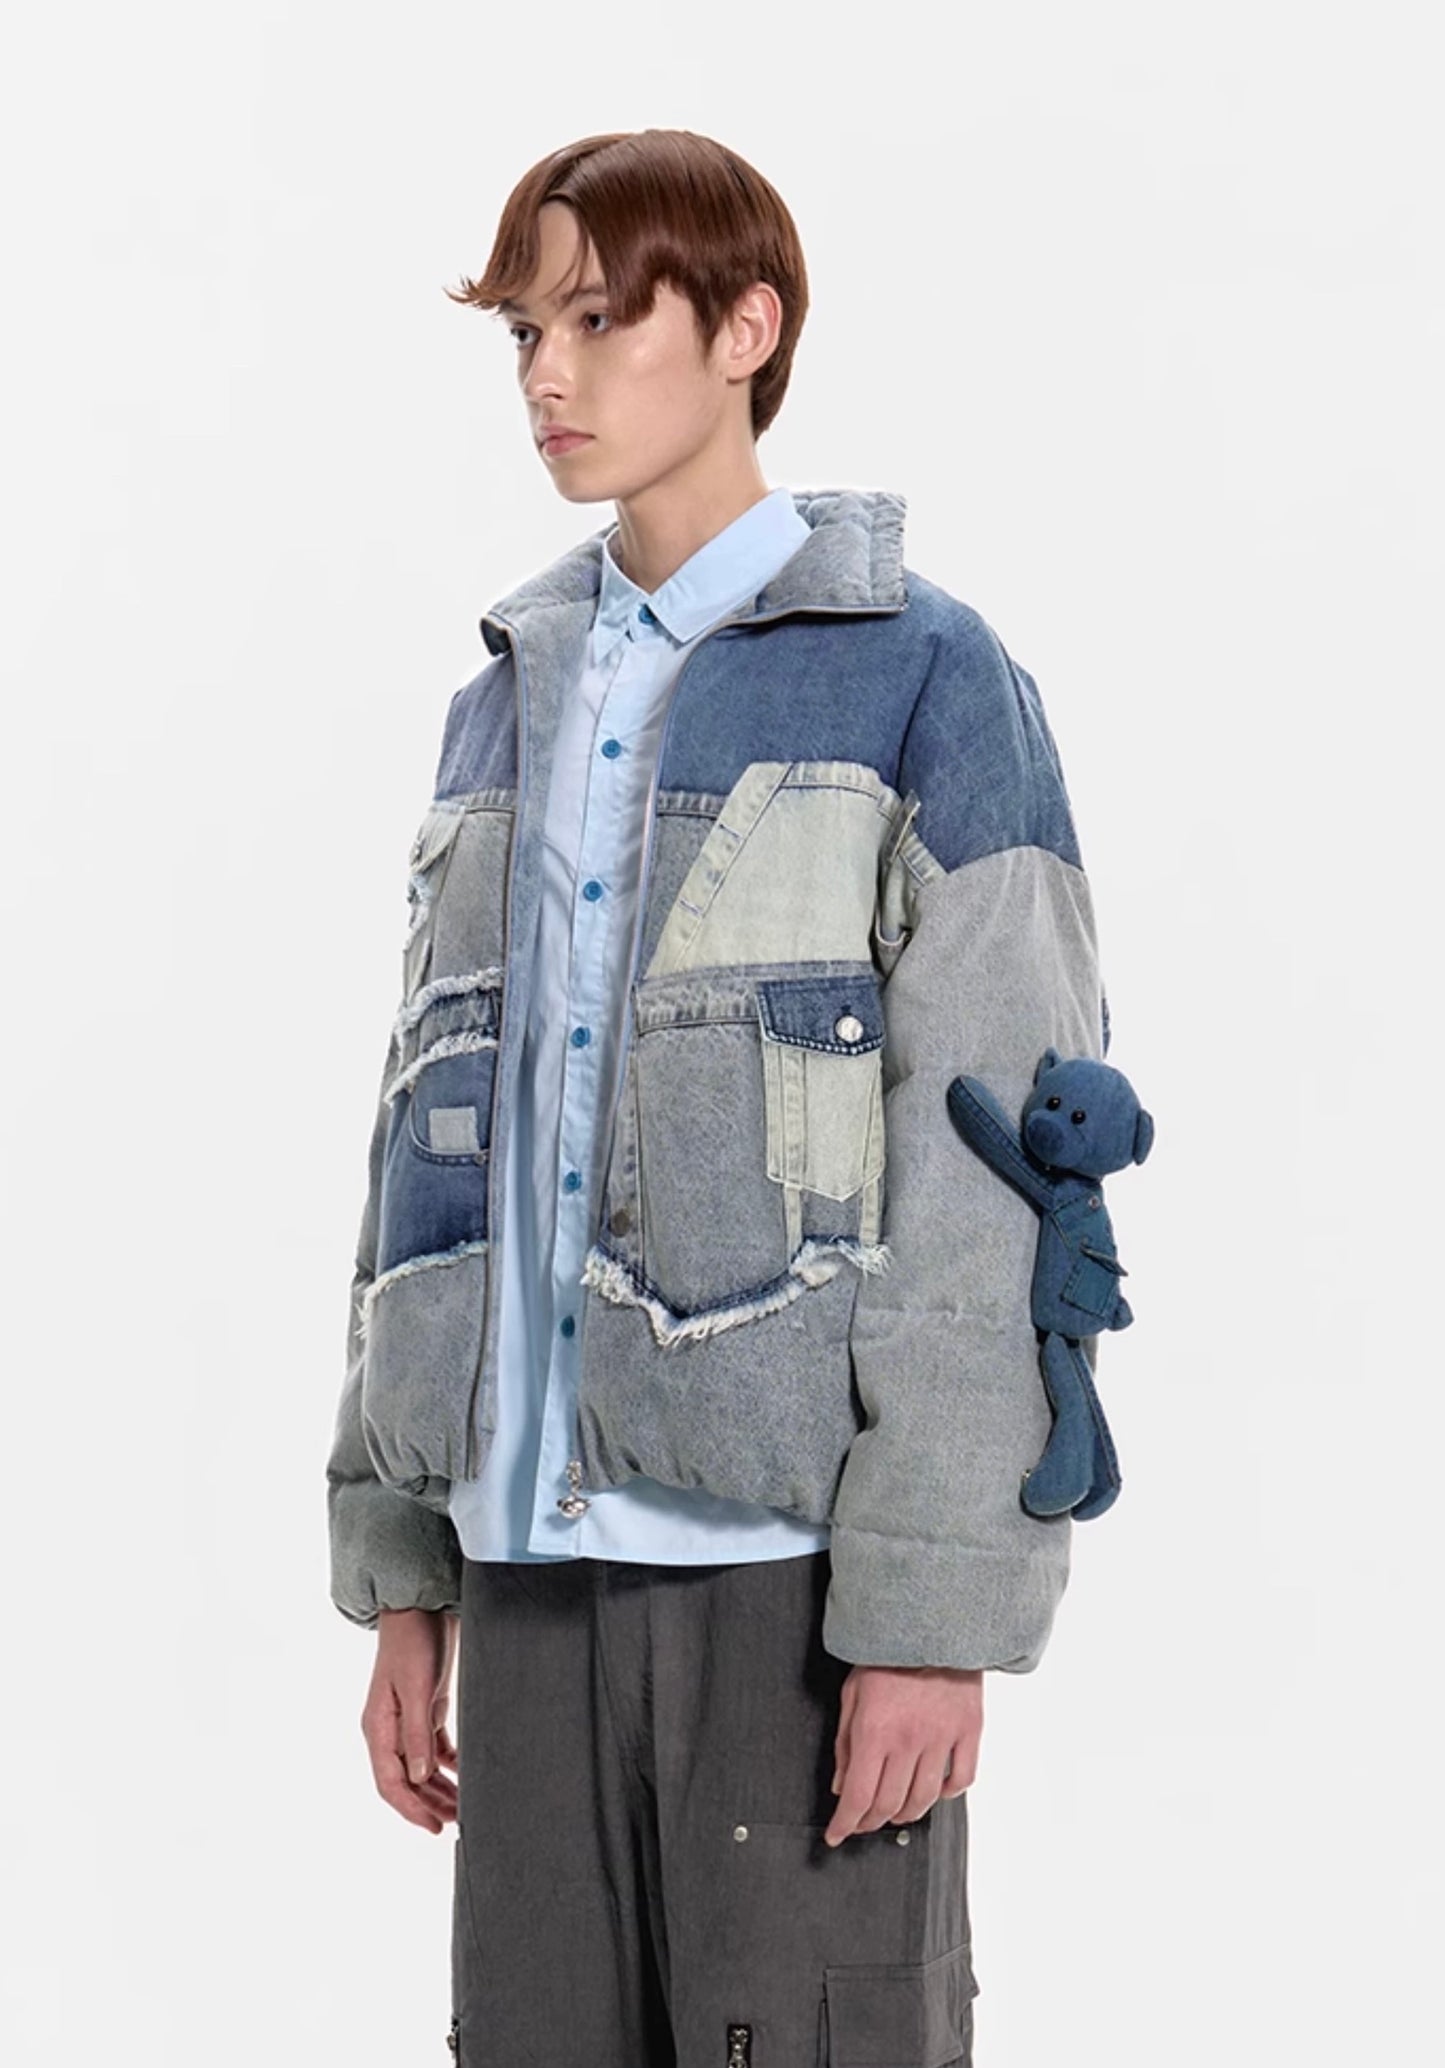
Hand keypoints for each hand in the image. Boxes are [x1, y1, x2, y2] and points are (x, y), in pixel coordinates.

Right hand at [361, 1607, 460, 1831]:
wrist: (421, 1605)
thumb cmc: (413, 1641)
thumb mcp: (416, 1688)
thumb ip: (417, 1733)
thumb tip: (418, 1777)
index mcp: (378, 1726)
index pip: (390, 1783)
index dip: (411, 1809)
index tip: (434, 1827)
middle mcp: (389, 1728)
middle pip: (407, 1781)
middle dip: (430, 1804)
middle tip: (458, 1821)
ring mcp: (407, 1719)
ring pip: (421, 1768)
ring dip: (440, 1788)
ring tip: (463, 1805)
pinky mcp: (425, 1707)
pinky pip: (434, 1748)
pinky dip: (448, 1764)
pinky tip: (464, 1775)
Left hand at [825, 1663, 982, 1846]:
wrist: (932, 1622)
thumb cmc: (887, 1654)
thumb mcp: (852, 1694)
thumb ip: (845, 1744)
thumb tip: (841, 1786)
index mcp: (875, 1730)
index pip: (859, 1796)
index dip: (845, 1824)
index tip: (837, 1836)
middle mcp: (909, 1739)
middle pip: (890, 1805)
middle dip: (871, 1823)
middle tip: (862, 1824)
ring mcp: (942, 1737)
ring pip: (925, 1798)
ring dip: (906, 1814)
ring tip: (895, 1813)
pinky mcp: (969, 1730)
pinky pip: (962, 1778)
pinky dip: (948, 1793)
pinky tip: (935, 1790)